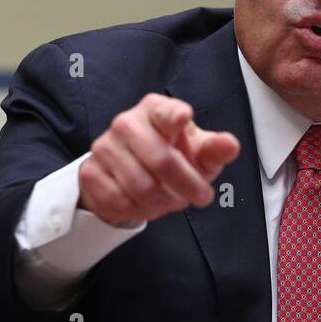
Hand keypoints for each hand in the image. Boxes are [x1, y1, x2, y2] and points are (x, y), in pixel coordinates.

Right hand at [77, 93, 240, 226]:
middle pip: (160, 160)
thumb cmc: (171, 157)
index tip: (184, 118)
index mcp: (155, 110)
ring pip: (141, 187)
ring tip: (171, 201)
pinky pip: (119, 201)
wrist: (127, 175)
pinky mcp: (90, 172)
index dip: (174, 116)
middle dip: (187, 185)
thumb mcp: (198, 153)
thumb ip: (215, 149)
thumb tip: (230, 146)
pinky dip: (139, 211)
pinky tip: (146, 205)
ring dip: (164, 203)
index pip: (165, 111)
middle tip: (201, 196)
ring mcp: (104, 147)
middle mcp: (126, 123)